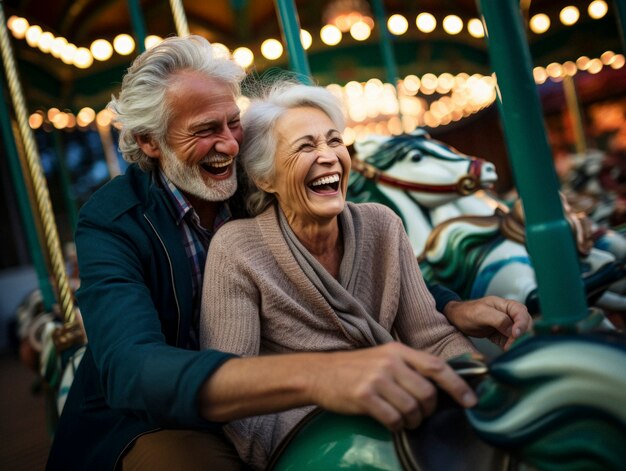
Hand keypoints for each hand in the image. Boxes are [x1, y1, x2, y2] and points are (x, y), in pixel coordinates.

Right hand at [309, 343, 476, 431]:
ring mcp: (377, 379)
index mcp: (398, 351)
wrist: (320, 373)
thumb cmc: (355, 368)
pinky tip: (390, 422)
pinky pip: (393, 419)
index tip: (470, 401)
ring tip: (405, 420)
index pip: (437, 366)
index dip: (458, 385)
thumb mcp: (383, 357)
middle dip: (429, 411)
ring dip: (413, 421)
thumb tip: (440, 383)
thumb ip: (409, 365)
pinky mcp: (364, 396)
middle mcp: (390, 362)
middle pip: (427, 393)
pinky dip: (396, 426)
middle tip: (421, 415)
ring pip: (412, 409)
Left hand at [443, 296, 531, 349]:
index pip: (522, 313)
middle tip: (510, 344)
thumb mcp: (481, 313)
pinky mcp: (503, 335)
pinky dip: (510, 346)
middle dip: (520, 335)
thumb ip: (499, 319)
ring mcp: (507, 325)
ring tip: (507, 348)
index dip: (521, 324)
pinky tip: (504, 350)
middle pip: (525, 325)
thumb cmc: (466, 312)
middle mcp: (509, 314)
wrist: (456, 319)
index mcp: (506, 305)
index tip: (515, 334)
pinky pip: (511, 342)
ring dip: (516, 343)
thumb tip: (513, 329)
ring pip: (520, 335)